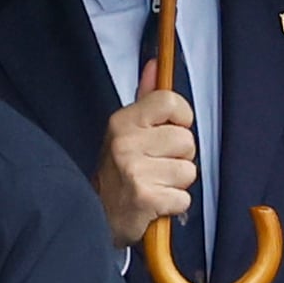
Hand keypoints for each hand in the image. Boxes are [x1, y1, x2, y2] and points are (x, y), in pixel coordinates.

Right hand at [94, 60, 197, 248]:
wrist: (94, 216)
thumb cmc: (117, 173)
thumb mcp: (125, 131)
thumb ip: (145, 99)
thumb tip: (155, 65)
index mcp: (122, 122)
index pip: (171, 102)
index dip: (180, 119)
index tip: (168, 131)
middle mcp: (125, 143)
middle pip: (187, 139)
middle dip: (179, 157)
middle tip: (156, 166)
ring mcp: (134, 171)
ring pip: (189, 170)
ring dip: (177, 182)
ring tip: (154, 184)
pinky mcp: (145, 198)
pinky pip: (184, 197)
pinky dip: (173, 204)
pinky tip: (155, 202)